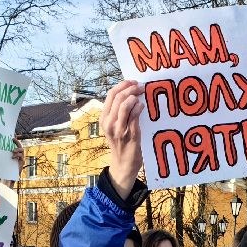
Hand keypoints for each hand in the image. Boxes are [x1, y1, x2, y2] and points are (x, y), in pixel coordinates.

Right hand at [101, 81, 144, 199]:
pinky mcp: (130, 135)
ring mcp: (119, 129)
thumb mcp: (114, 127)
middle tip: (141, 86)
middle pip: (118, 97)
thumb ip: (118, 112)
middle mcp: (109, 123)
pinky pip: (134, 116)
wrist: (123, 165)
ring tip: (141, 95)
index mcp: (104, 118)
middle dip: (131, 88)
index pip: (111, 95)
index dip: (122, 85)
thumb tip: (128, 94)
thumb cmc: (121, 144)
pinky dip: (138, 108)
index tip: (133, 82)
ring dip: (134, 96)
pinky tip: (142, 106)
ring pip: (124, 105)